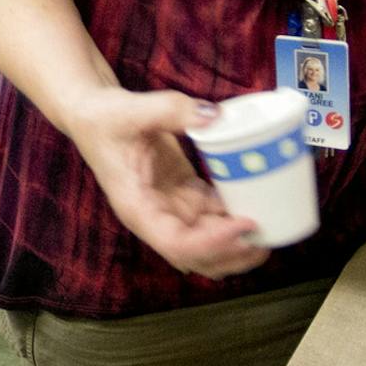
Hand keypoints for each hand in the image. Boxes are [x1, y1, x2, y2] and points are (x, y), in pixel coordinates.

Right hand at [65, 88, 272, 278]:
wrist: (93, 114)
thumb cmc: (105, 118)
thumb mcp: (133, 110)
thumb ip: (172, 110)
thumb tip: (215, 116)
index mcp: (139, 208)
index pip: (177, 244)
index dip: (214, 243)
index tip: (245, 224)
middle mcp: (155, 217)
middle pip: (198, 254)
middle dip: (234, 253)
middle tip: (270, 237)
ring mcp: (169, 208)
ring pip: (208, 240)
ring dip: (238, 242)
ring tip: (273, 227)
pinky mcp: (181, 194)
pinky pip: (212, 214)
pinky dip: (234, 215)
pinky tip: (259, 202)